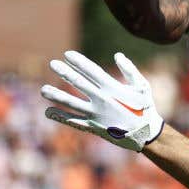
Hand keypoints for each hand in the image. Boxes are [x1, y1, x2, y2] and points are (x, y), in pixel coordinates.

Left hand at [41, 50, 163, 151]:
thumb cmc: (145, 108)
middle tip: (53, 64)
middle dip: (65, 72)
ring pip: (72, 103)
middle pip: (79, 83)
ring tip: (43, 90)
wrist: (145, 134)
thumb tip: (117, 55)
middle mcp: (102, 100)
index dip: (79, 62)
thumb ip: (130, 70)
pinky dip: (61, 117)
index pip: (92, 71)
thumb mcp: (142, 86)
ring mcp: (96, 114)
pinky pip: (74, 121)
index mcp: (113, 88)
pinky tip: (49, 112)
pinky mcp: (93, 127)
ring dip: (56, 96)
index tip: (67, 54)